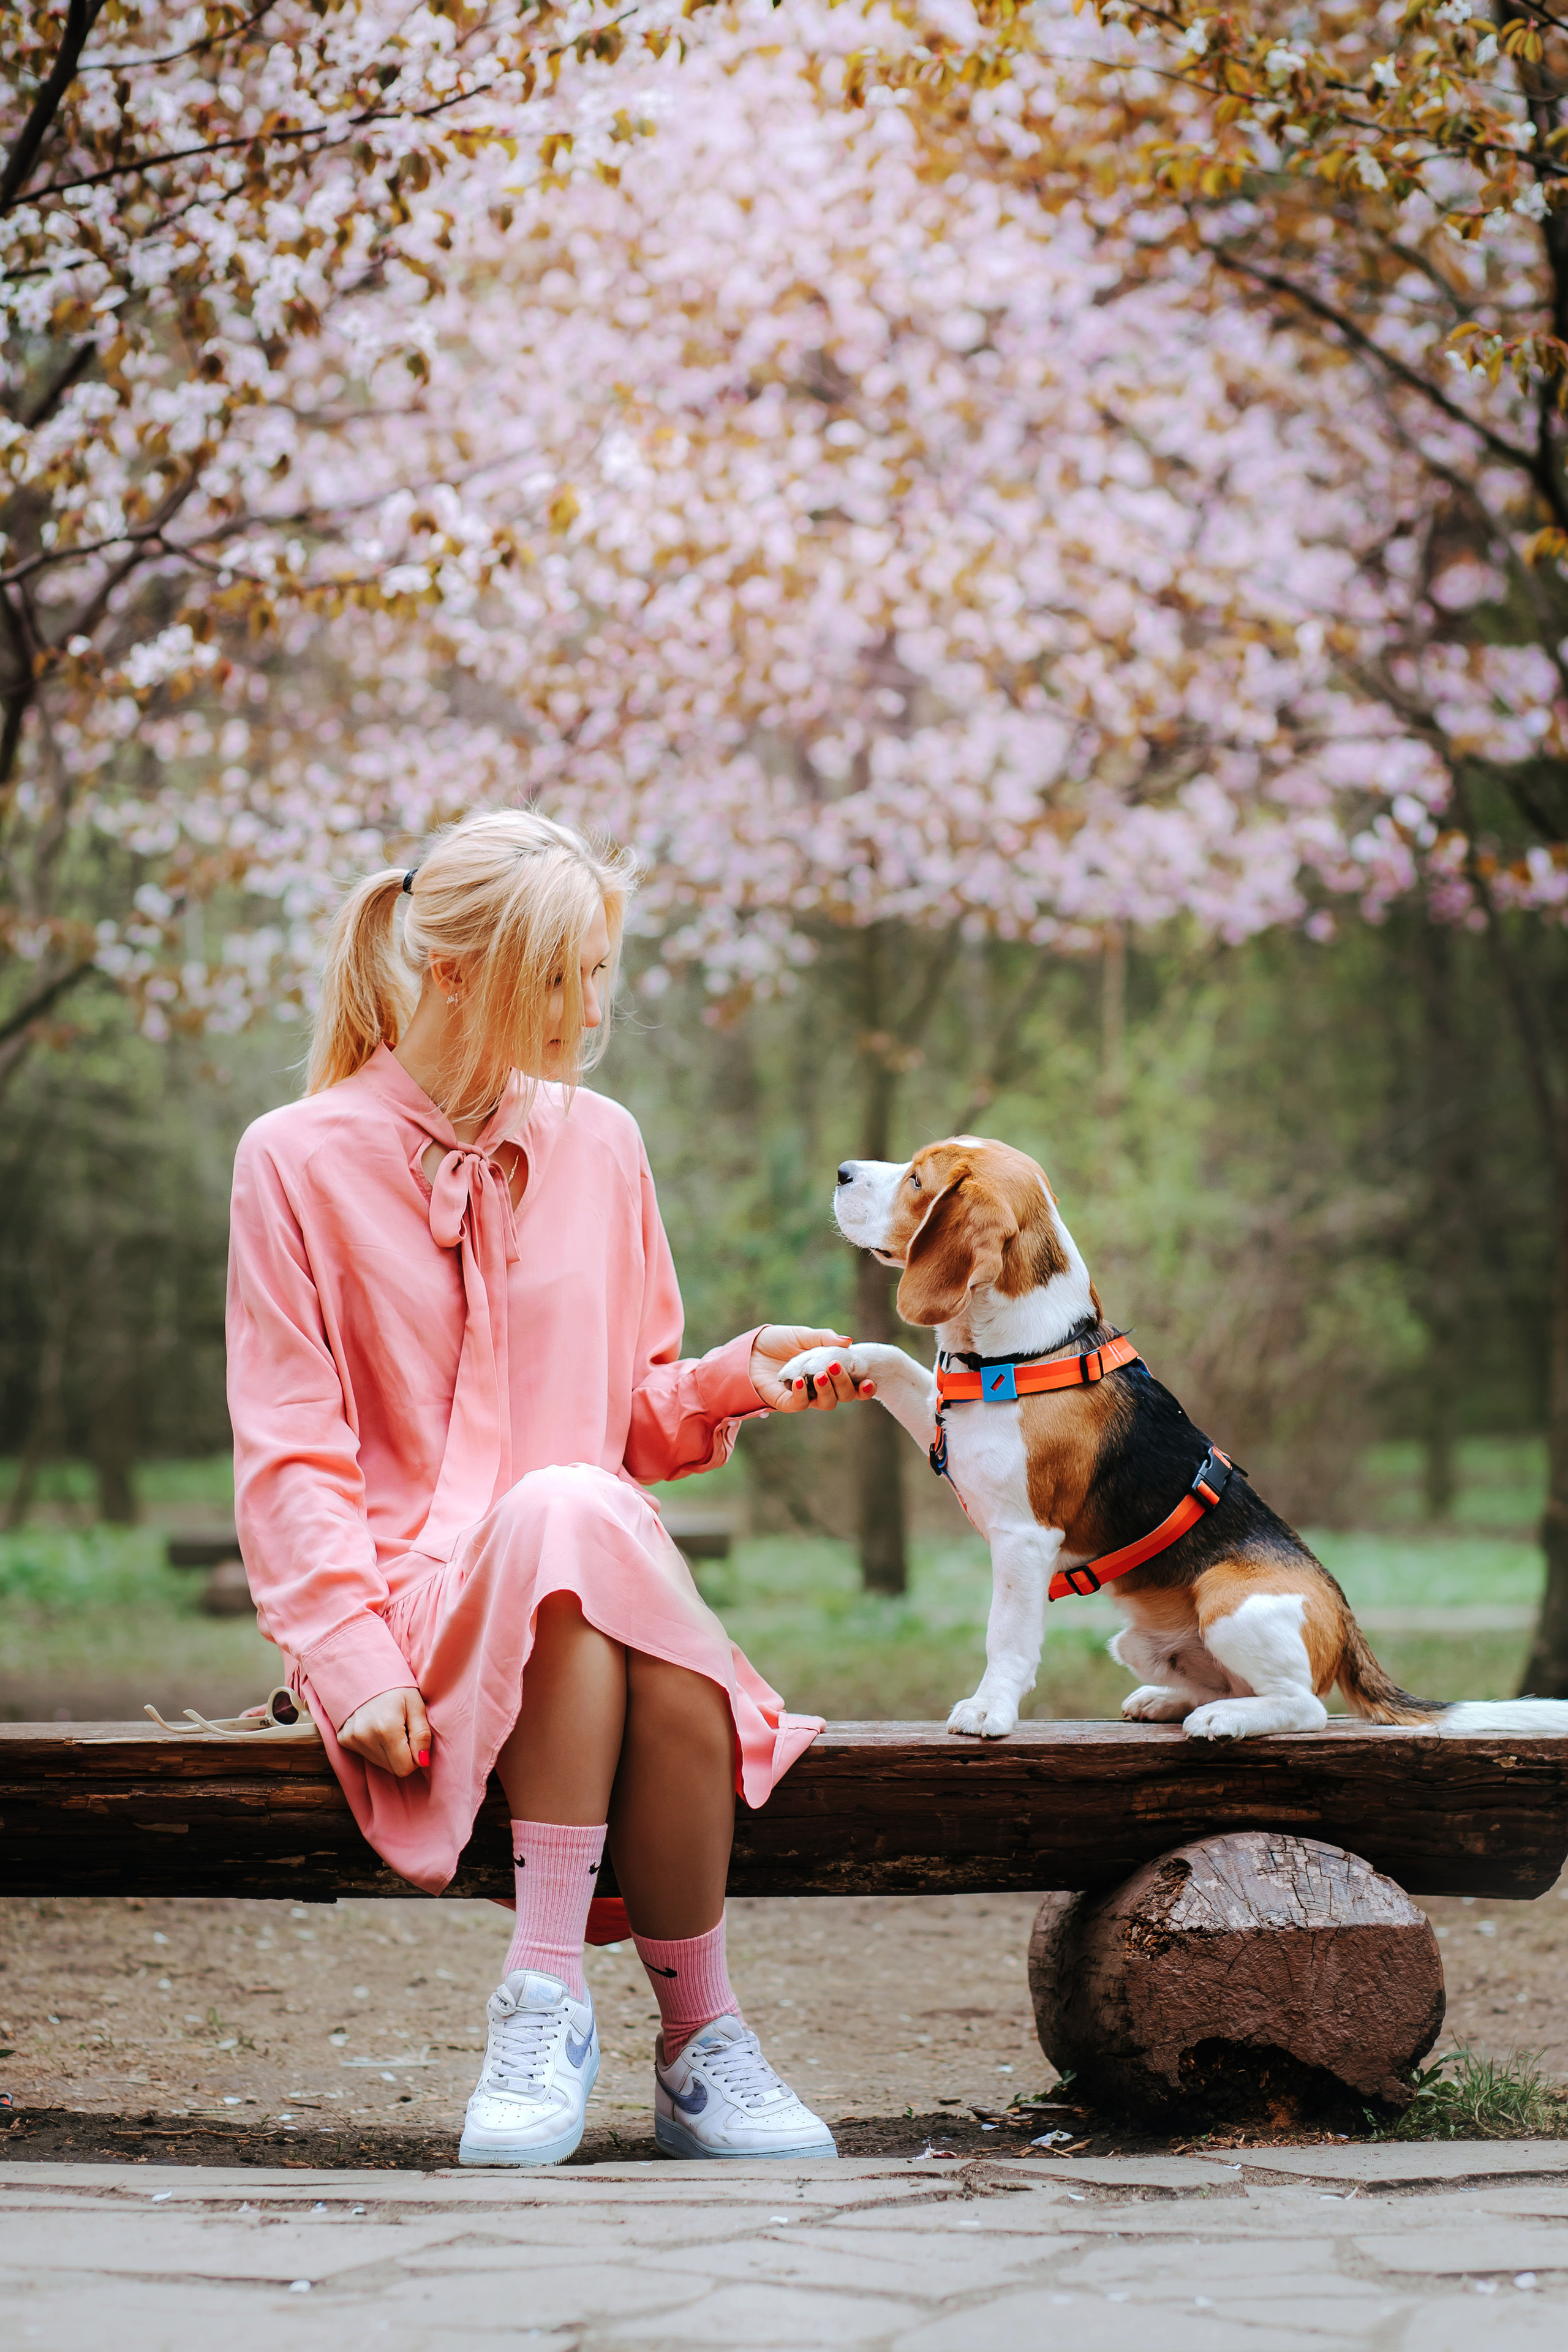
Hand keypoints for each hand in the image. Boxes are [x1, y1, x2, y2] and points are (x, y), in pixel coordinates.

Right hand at [338, 1686, 431, 1777]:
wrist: (365, 1671)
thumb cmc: (395, 1687)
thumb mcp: (416, 1705)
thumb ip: (422, 1735)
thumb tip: (423, 1761)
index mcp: (387, 1729)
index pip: (404, 1768)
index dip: (415, 1758)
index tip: (414, 1740)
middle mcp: (366, 1737)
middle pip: (392, 1768)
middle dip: (402, 1755)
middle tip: (403, 1730)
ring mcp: (352, 1739)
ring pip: (379, 1763)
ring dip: (388, 1751)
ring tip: (388, 1726)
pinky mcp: (344, 1739)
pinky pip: (365, 1754)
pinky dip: (374, 1746)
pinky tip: (375, 1727)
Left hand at [749, 1325, 878, 1410]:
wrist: (750, 1348)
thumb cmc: (778, 1342)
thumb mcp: (803, 1335)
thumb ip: (825, 1338)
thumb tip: (848, 1341)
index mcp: (830, 1373)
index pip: (855, 1386)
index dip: (865, 1388)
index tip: (870, 1381)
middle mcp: (821, 1388)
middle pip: (844, 1396)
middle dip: (845, 1383)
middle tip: (834, 1364)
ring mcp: (805, 1396)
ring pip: (827, 1404)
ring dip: (827, 1389)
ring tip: (820, 1373)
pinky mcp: (786, 1401)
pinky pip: (800, 1404)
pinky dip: (803, 1394)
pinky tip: (799, 1380)